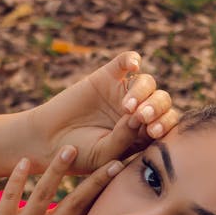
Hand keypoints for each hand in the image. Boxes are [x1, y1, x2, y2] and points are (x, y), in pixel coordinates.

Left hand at [0, 149, 122, 214]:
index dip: (107, 199)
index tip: (123, 184)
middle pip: (78, 201)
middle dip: (98, 180)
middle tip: (114, 161)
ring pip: (46, 191)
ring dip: (59, 168)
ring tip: (70, 149)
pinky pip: (11, 194)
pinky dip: (18, 177)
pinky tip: (24, 161)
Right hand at [24, 51, 179, 173]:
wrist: (48, 141)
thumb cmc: (78, 154)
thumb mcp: (104, 154)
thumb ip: (124, 138)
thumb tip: (140, 118)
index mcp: (143, 133)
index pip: (167, 123)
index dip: (166, 124)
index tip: (154, 132)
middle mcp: (137, 111)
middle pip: (161, 101)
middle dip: (156, 108)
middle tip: (142, 117)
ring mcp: (122, 92)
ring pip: (146, 82)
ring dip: (142, 92)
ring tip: (126, 107)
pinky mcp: (106, 77)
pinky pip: (125, 61)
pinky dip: (131, 59)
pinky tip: (133, 66)